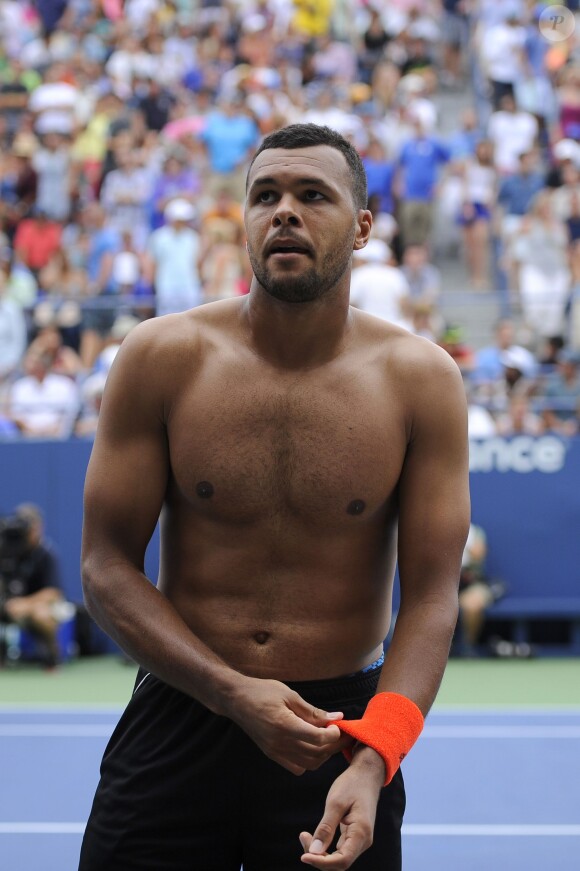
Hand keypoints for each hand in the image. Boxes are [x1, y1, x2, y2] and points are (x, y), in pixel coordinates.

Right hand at [228, 677, 348, 774]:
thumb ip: (313, 711)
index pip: (317, 739)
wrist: (236, 700)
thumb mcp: (289, 695)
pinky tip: (312, 745)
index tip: (339, 725)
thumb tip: (337, 717)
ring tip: (329, 739)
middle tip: (343, 733)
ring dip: (324, 754)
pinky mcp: (272, 754)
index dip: (334, 734)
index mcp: (284, 725)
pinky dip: (309, 760)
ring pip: (310, 763)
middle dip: (334, 745)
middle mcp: (279, 743)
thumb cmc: (262, 692)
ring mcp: (275, 752)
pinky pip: (297, 767)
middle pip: (317, 754)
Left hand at [299, 749, 384, 868]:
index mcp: (361, 833)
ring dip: (320, 853)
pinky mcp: (354, 836)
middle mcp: (363, 841)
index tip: (304, 856)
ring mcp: (360, 840)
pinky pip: (339, 849)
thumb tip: (314, 851)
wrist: (367, 774)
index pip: (342, 860)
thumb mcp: (336, 802)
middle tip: (303, 836)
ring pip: (338, 858)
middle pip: (339, 862)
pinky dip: (325, 847)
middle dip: (318, 857)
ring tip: (305, 835)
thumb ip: (326, 828)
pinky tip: (314, 836)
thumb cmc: (352, 784)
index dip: (322, 863)